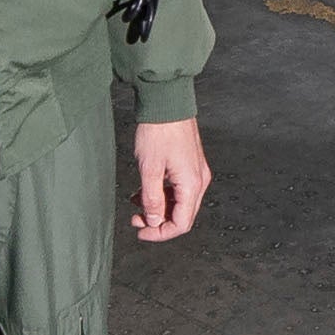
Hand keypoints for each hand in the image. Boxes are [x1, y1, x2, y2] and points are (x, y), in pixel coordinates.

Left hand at [130, 118, 210, 241]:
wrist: (167, 101)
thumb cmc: (159, 131)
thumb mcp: (149, 169)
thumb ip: (152, 199)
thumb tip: (154, 221)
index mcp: (192, 184)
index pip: (181, 223)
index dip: (160, 233)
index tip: (141, 231)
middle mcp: (199, 180)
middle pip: (182, 214)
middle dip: (158, 221)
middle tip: (135, 219)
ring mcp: (196, 171)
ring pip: (179, 201)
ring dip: (158, 207)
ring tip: (135, 204)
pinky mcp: (189, 163)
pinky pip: (178, 188)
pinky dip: (162, 193)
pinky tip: (144, 191)